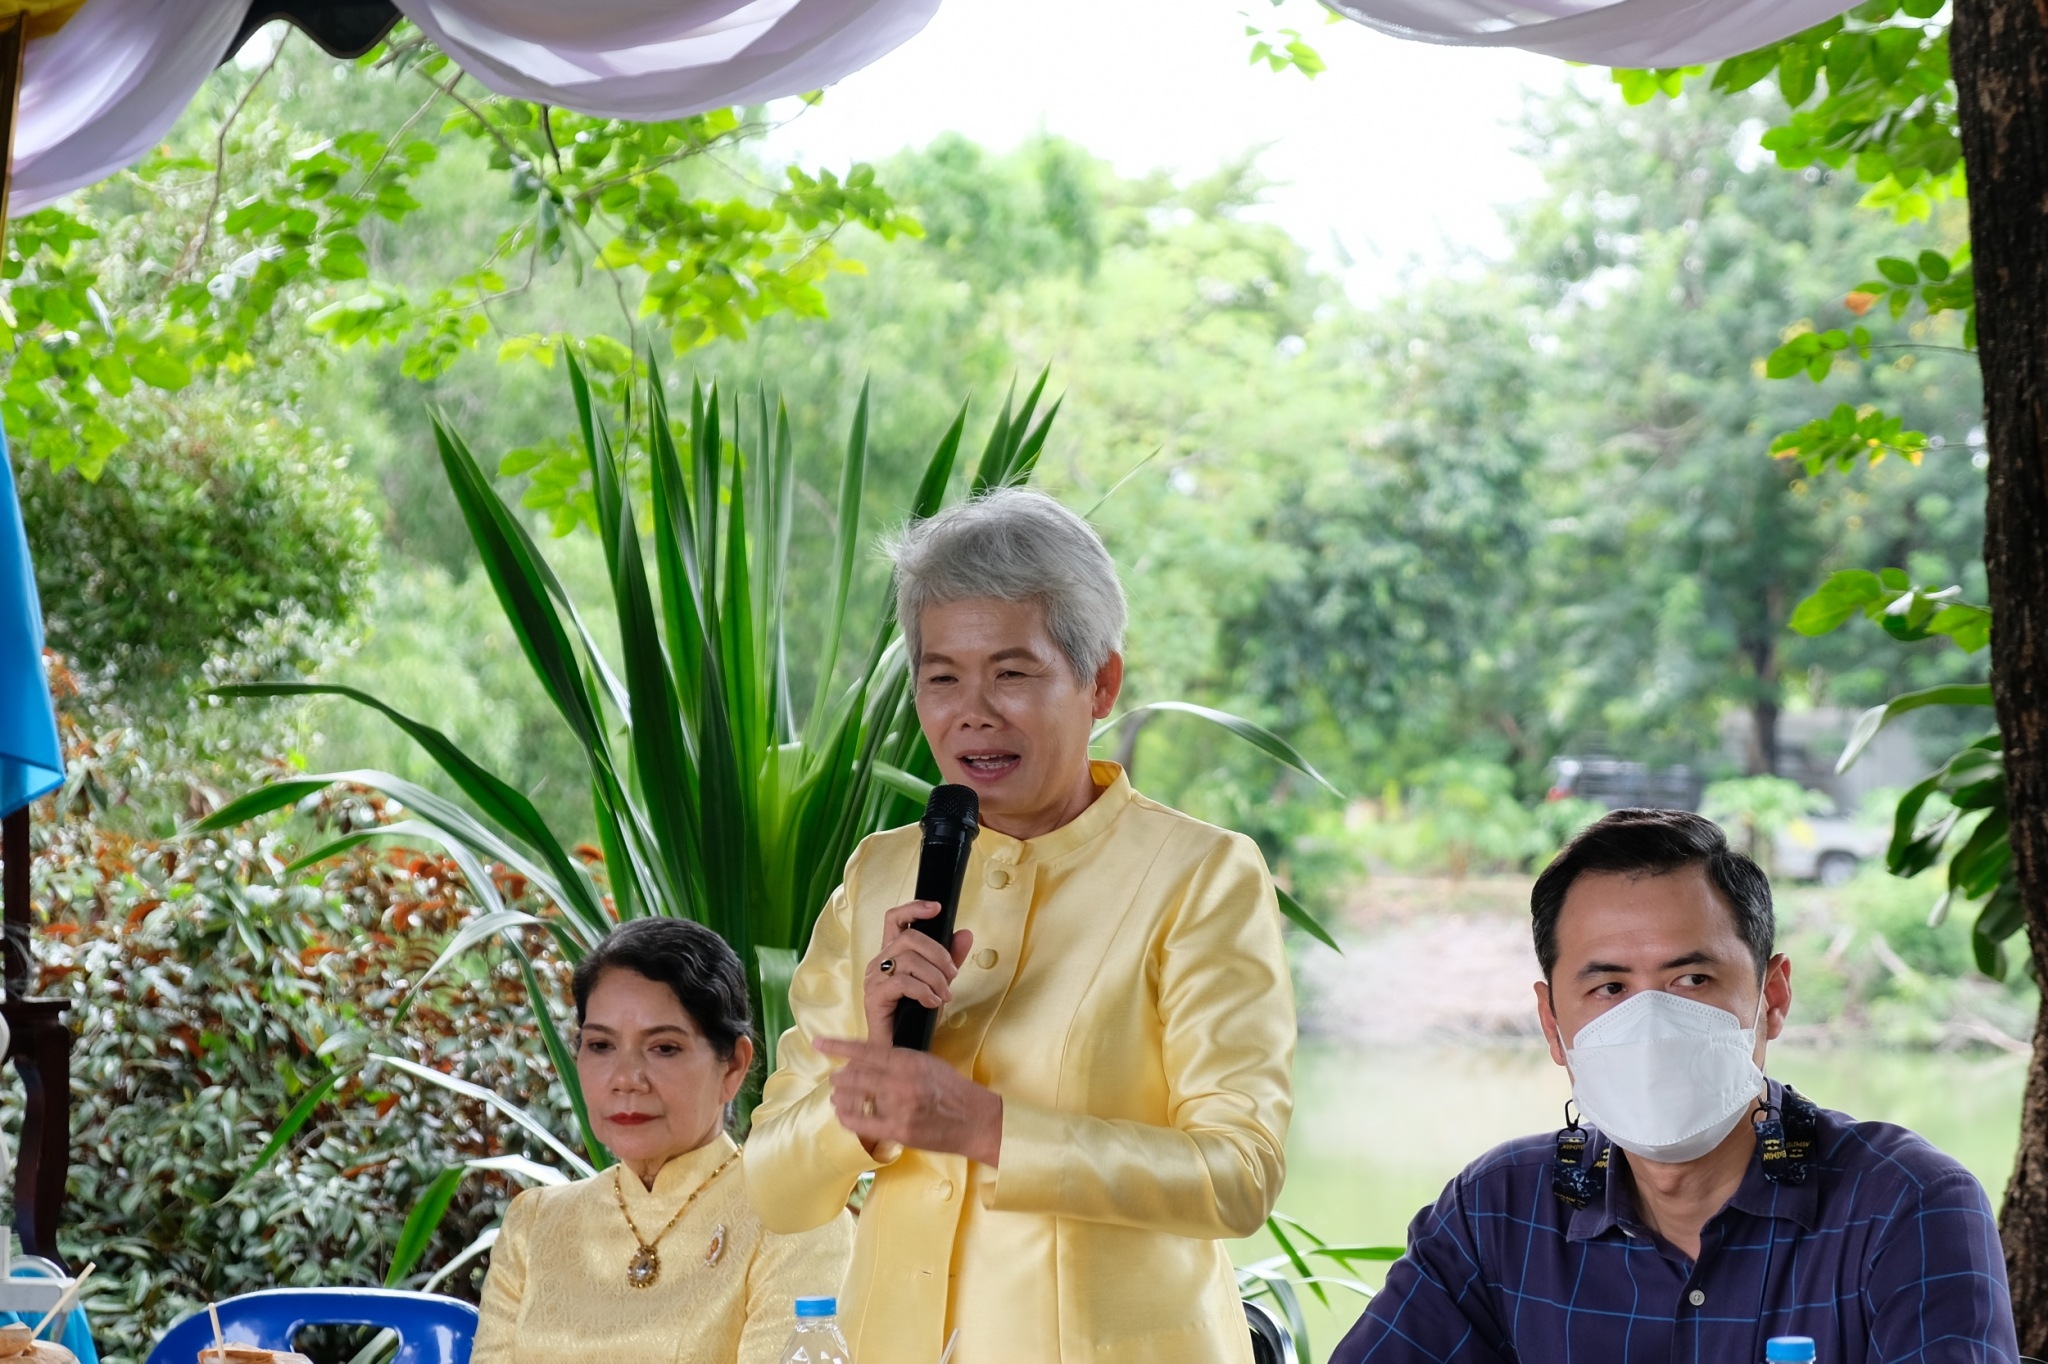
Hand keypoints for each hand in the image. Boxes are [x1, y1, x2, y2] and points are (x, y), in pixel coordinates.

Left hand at [816, 1037, 1002, 1165]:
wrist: (975, 1120)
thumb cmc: (952, 1090)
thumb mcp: (926, 1064)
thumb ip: (898, 1060)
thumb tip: (866, 1058)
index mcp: (909, 1060)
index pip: (865, 1050)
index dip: (838, 1046)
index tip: (818, 1042)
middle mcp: (902, 1082)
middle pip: (855, 1075)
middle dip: (840, 1077)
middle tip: (835, 1077)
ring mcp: (899, 1107)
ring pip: (855, 1099)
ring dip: (841, 1097)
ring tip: (838, 1096)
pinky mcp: (899, 1130)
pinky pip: (862, 1124)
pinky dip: (848, 1117)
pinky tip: (843, 1114)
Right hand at [862, 900, 972, 1042]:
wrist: (901, 1048)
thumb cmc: (915, 1016)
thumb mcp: (939, 982)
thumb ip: (950, 958)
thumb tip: (965, 933)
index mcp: (892, 953)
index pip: (895, 919)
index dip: (914, 908)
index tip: (936, 908)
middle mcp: (879, 961)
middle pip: (909, 938)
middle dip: (938, 954)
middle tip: (952, 974)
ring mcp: (874, 978)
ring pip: (909, 960)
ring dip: (935, 977)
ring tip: (944, 994)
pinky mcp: (873, 996)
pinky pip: (903, 982)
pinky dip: (924, 991)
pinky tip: (932, 1002)